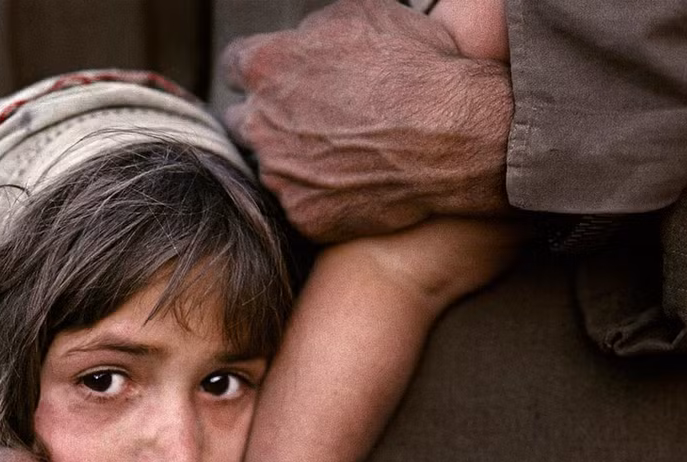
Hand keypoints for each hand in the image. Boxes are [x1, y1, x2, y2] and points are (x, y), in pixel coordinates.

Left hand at [222, 0, 512, 240]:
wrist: (452, 135)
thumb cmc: (415, 67)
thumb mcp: (363, 14)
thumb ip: (314, 29)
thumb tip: (303, 40)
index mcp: (266, 67)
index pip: (234, 66)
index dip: (262, 72)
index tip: (283, 80)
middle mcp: (261, 124)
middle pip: (243, 122)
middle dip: (269, 120)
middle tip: (310, 122)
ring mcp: (280, 176)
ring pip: (272, 168)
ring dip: (296, 162)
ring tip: (343, 156)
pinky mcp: (303, 216)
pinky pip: (302, 207)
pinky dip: (323, 199)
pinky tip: (355, 186)